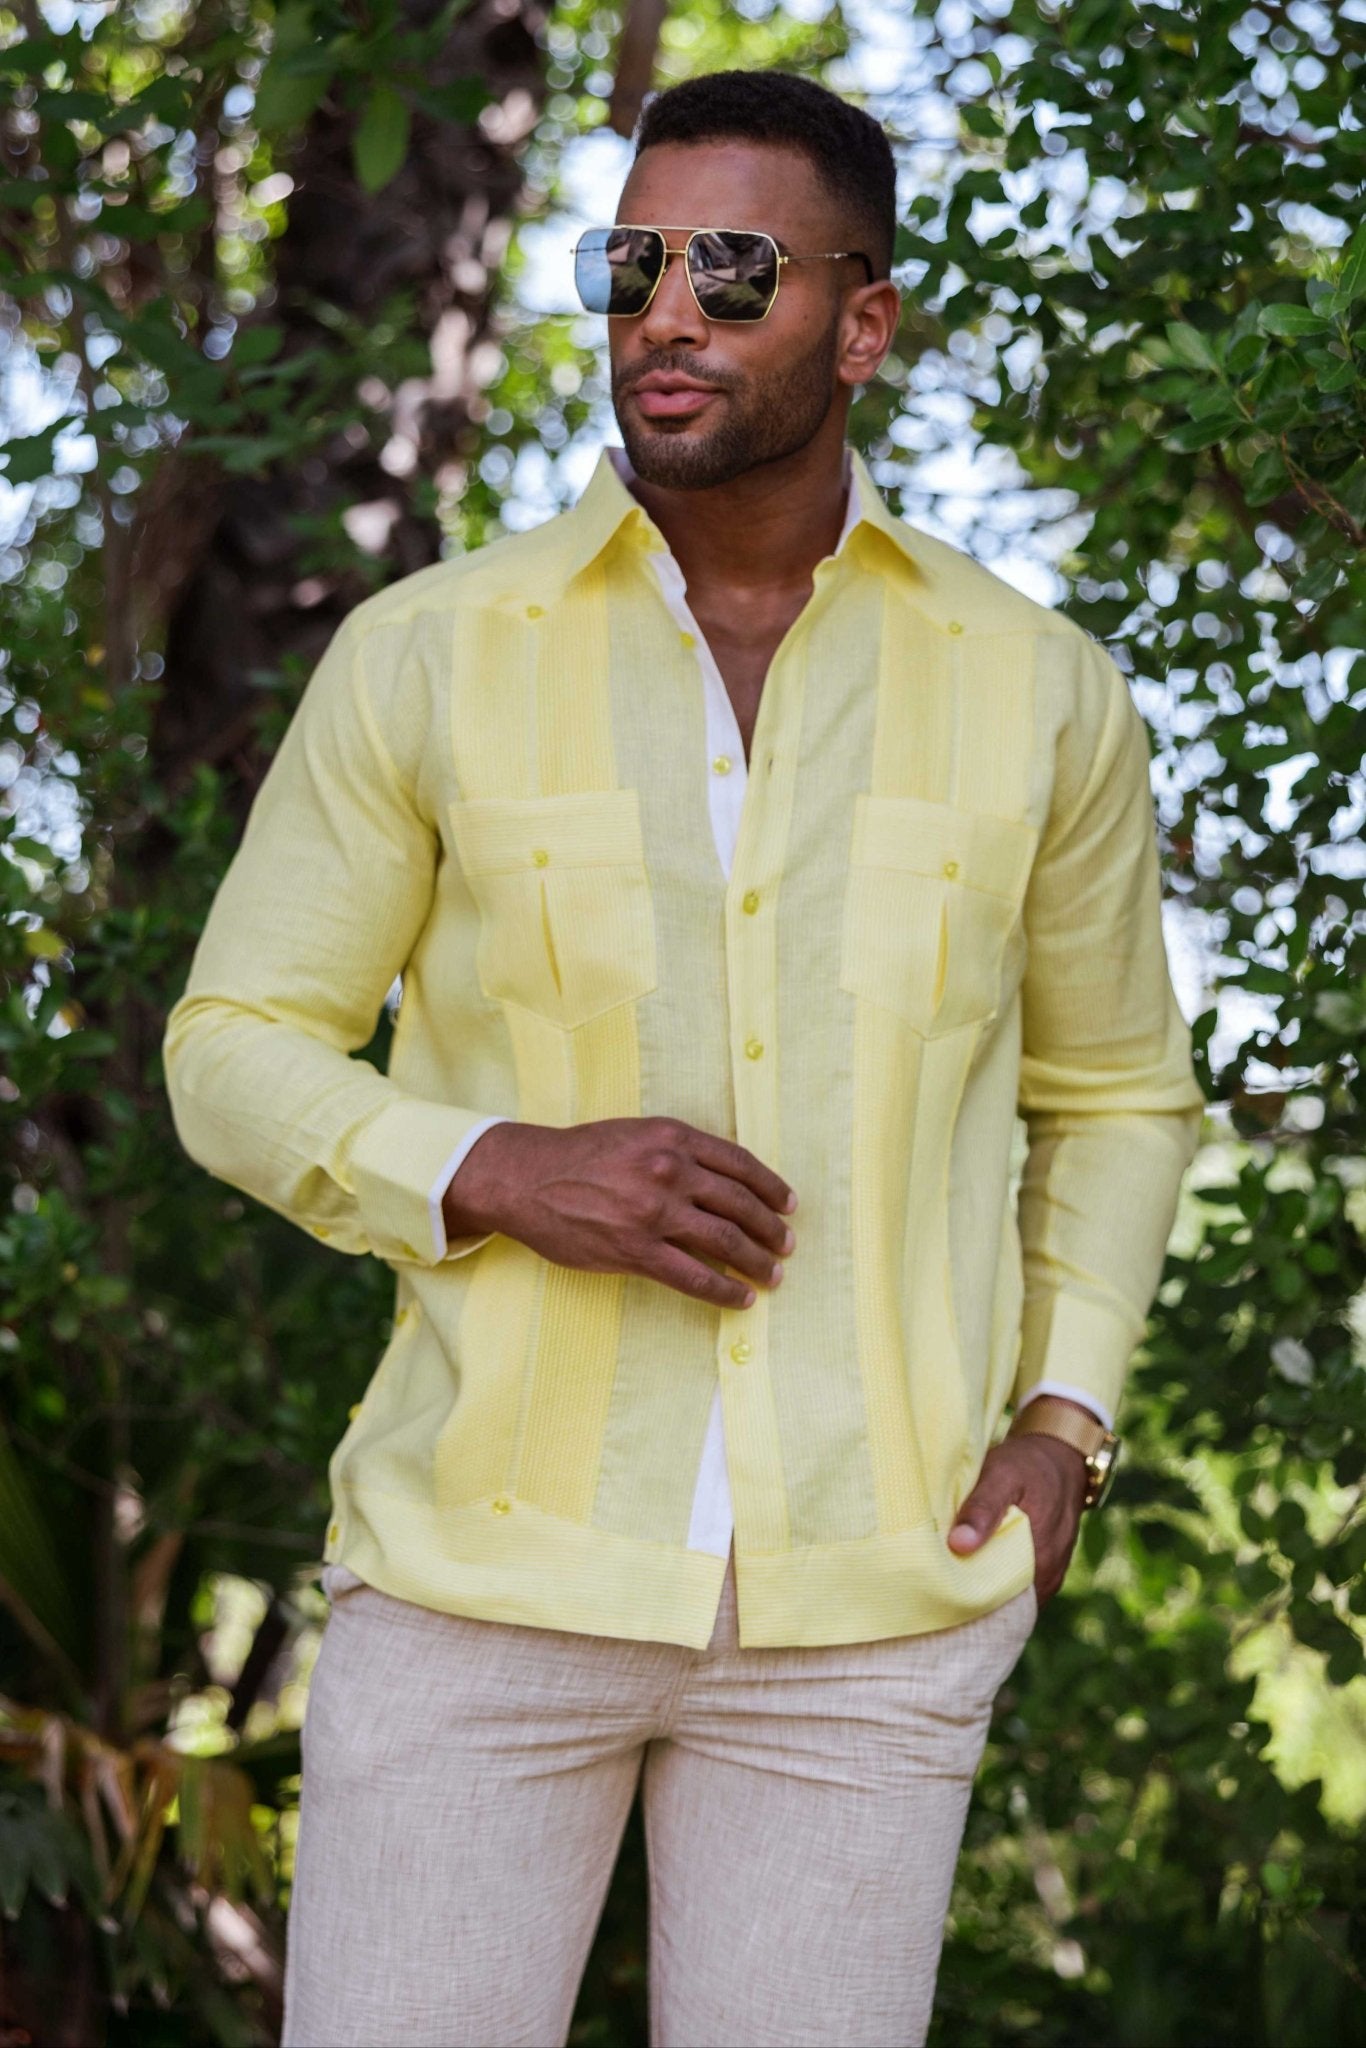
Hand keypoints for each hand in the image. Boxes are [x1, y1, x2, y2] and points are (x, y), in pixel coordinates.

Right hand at [441, 1116, 797, 1312]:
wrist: (527, 1178)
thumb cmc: (580, 1155)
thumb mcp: (636, 1134)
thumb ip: (678, 1150)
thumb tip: (723, 1179)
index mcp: (673, 1137)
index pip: (739, 1163)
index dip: (771, 1187)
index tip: (788, 1204)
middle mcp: (670, 1171)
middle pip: (739, 1204)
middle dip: (771, 1229)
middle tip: (787, 1245)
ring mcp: (653, 1212)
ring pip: (724, 1241)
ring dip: (756, 1262)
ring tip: (773, 1276)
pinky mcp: (635, 1250)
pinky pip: (693, 1276)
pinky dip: (723, 1290)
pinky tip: (739, 1298)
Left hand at [946, 1433, 1087, 1605]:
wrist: (1061, 1459)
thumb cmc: (1028, 1465)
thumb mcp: (1002, 1474)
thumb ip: (983, 1508)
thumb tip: (959, 1545)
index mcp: (1039, 1557)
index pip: (995, 1598)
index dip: (963, 1597)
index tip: (932, 1586)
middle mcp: (1047, 1576)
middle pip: (1001, 1601)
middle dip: (968, 1595)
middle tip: (932, 1580)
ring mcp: (1048, 1577)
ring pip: (1008, 1596)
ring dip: (982, 1588)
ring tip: (948, 1574)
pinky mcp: (1045, 1573)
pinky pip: (1017, 1588)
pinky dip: (995, 1581)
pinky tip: (972, 1567)